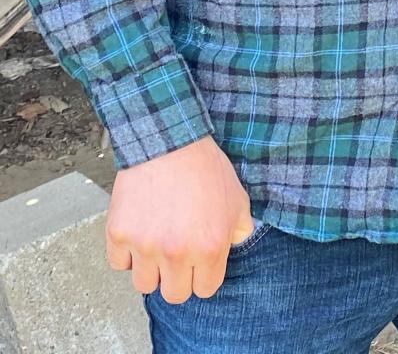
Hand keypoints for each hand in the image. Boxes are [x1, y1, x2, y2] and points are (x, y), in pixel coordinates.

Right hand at [105, 134, 255, 303]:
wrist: (169, 139)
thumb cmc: (204, 166)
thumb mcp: (237, 197)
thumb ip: (240, 229)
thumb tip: (234, 245)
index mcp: (209, 248)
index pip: (205, 290)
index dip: (203, 274)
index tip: (198, 260)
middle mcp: (176, 253)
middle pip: (174, 294)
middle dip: (178, 277)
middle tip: (177, 253)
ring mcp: (145, 246)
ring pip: (144, 284)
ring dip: (151, 268)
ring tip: (157, 241)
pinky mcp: (119, 234)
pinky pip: (119, 263)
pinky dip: (126, 253)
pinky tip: (138, 232)